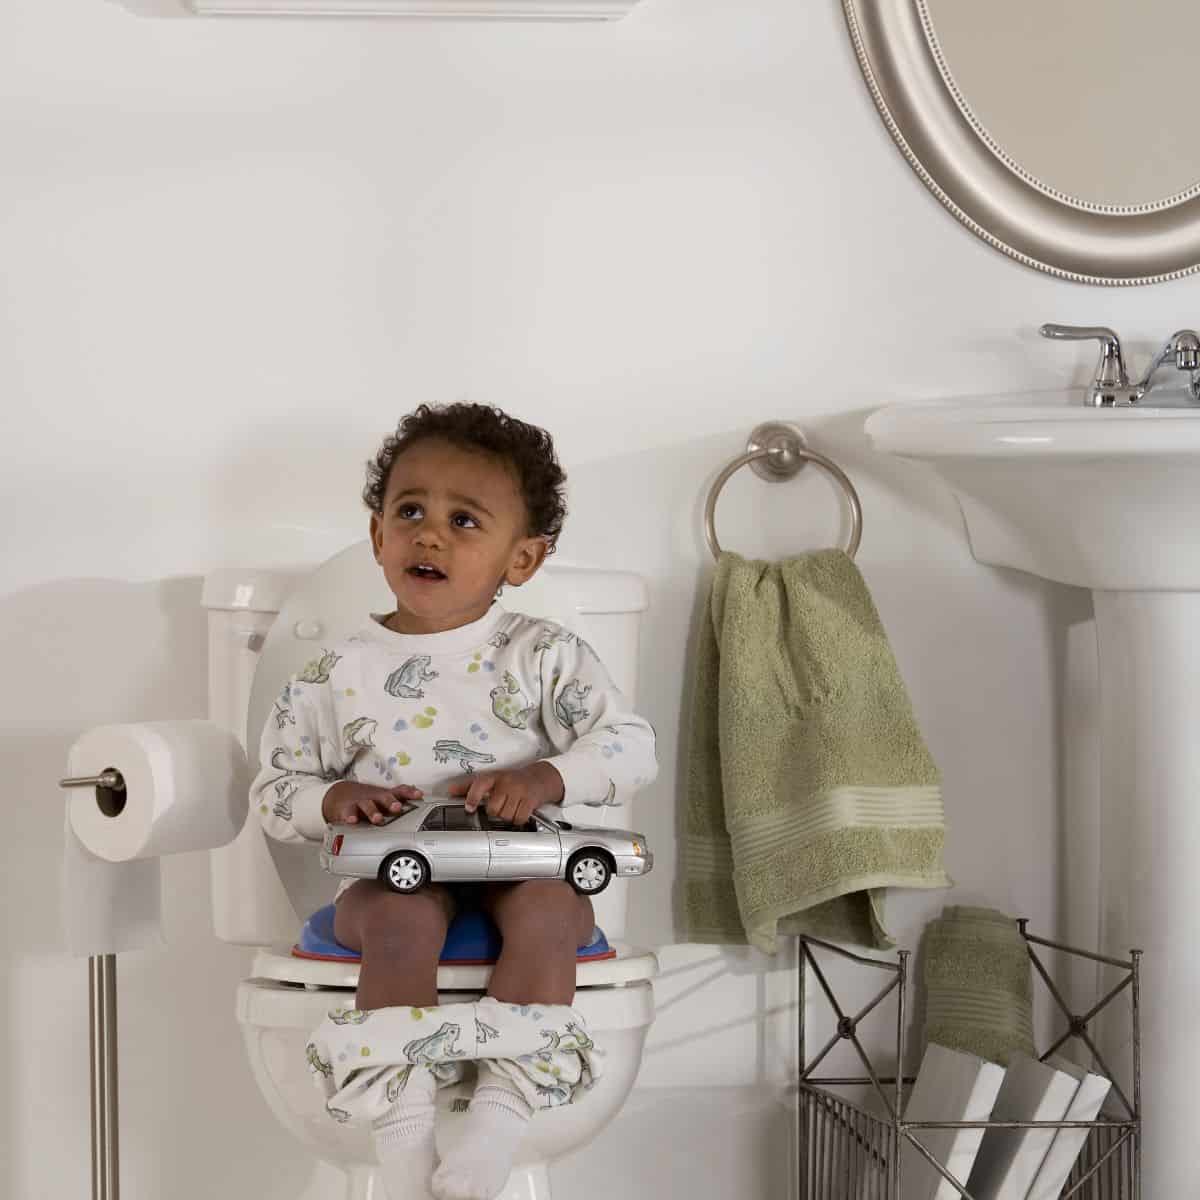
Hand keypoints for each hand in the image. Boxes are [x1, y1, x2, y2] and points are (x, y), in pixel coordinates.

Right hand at [322, 780, 423, 825]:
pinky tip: (352, 820)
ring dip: (372, 812)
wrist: (341, 794)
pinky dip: (350, 817)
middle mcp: (374, 798)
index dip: (409, 793)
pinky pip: (348, 813)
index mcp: (385, 796)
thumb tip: (420, 797)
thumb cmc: (368, 799)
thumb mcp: (384, 797)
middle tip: (396, 807)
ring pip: (367, 806)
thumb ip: (401, 798)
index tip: (418, 795)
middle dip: (391, 802)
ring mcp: (361, 803)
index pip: (399, 791)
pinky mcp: (347, 809)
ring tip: (377, 818)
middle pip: (384, 798)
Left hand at [447, 761, 563, 825]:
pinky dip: (518, 819)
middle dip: (495, 811)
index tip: (469, 808)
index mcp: (494, 777)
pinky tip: (519, 811)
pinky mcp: (530, 800)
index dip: (472, 797)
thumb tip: (451, 790)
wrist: (539, 777)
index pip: (480, 785)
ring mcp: (519, 791)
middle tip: (500, 806)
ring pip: (505, 816)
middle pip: (493, 808)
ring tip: (511, 807)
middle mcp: (506, 783)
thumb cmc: (512, 780)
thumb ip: (470, 786)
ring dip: (507, 816)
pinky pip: (519, 819)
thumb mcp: (492, 779)